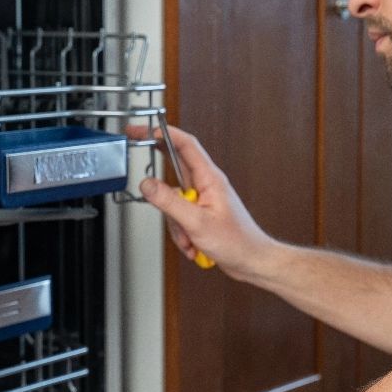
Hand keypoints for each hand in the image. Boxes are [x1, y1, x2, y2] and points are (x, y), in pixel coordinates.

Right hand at [125, 124, 279, 280]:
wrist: (251, 261)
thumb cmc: (237, 241)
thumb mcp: (196, 222)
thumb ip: (169, 201)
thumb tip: (147, 184)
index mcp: (210, 178)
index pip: (185, 145)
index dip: (163, 133)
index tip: (144, 130)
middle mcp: (206, 184)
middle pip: (174, 167)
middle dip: (159, 173)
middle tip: (140, 154)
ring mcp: (203, 199)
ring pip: (173, 200)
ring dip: (176, 223)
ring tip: (190, 237)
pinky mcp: (200, 214)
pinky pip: (179, 217)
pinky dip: (182, 233)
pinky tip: (193, 244)